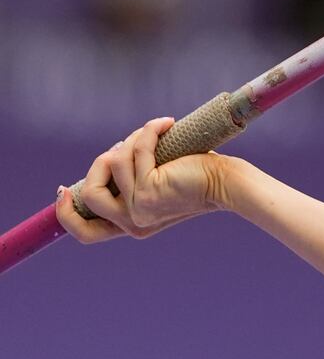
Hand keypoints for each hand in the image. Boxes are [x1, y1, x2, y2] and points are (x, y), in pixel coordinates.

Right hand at [55, 117, 228, 243]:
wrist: (226, 182)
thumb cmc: (197, 177)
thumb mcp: (157, 185)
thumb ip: (132, 182)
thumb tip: (108, 158)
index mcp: (132, 225)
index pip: (86, 234)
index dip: (67, 213)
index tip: (62, 190)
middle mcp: (132, 223)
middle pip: (88, 193)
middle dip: (101, 162)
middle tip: (125, 146)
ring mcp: (139, 208)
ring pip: (112, 164)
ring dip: (132, 140)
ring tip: (155, 133)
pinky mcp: (149, 190)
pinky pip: (136, 151)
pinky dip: (149, 131)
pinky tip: (166, 124)